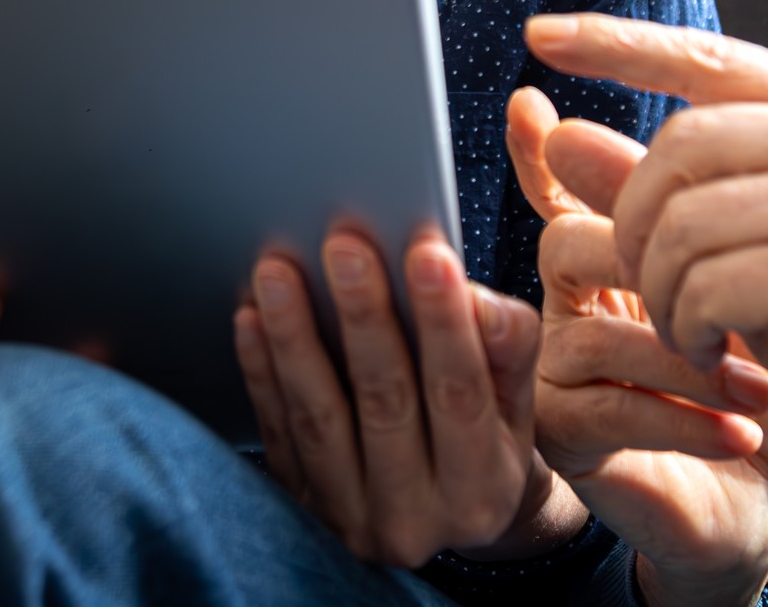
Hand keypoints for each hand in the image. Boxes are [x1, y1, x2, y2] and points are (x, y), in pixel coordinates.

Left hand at [232, 227, 586, 567]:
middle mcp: (414, 516)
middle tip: (345, 247)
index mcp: (481, 487)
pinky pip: (277, 433)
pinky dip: (261, 373)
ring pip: (318, 418)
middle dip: (364, 317)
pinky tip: (250, 319)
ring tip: (278, 273)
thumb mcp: (517, 404)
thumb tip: (473, 296)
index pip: (461, 393)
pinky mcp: (302, 508)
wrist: (444, 520)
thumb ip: (508, 348)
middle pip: (385, 403)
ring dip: (295, 338)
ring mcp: (350, 518)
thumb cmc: (484, 440)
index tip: (427, 253)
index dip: (445, 323)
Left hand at [522, 15, 767, 589]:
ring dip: (663, 295)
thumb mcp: (736, 238)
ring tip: (697, 332)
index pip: (703, 54)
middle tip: (658, 291)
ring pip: (680, 223)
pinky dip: (690, 334)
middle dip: (637, 227)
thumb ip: (652, 183)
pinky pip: (704, 289)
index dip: (614, 43)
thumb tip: (553, 130)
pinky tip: (722, 360)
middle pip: (675, 145)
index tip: (539, 33)